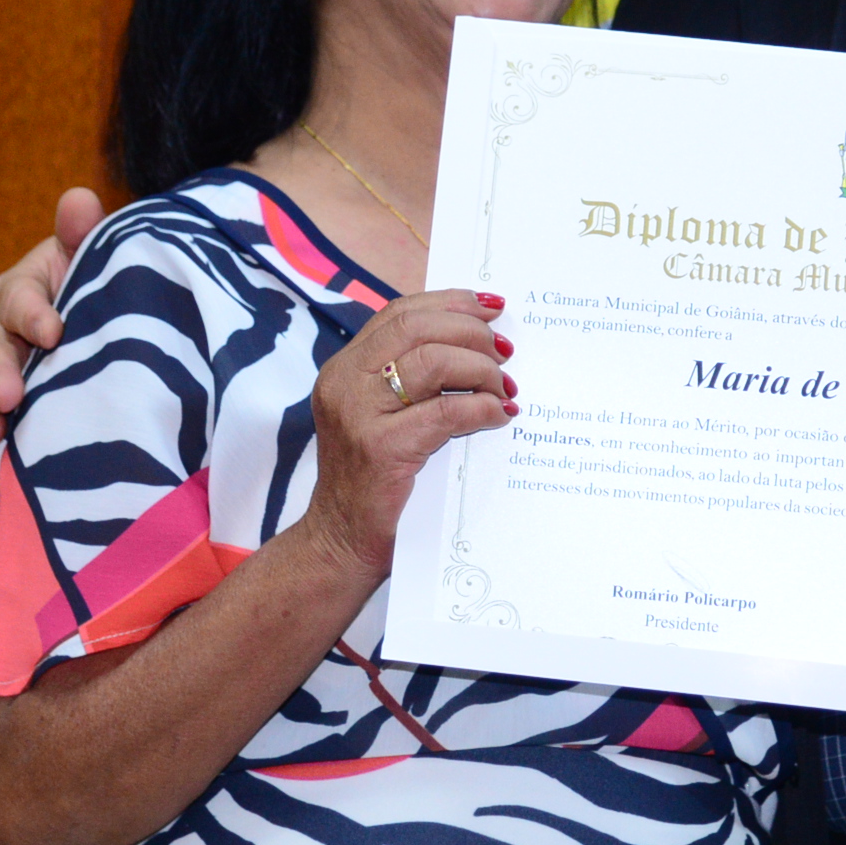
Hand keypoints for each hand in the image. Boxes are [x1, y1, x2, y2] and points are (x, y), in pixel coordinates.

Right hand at [0, 188, 105, 450]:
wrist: (131, 313)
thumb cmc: (110, 277)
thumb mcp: (100, 250)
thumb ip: (84, 231)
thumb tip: (78, 200)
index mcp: (25, 288)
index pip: (18, 299)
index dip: (33, 313)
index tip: (55, 331)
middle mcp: (11, 332)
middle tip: (10, 396)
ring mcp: (17, 371)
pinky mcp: (29, 404)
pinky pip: (8, 420)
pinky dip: (3, 437)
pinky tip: (1, 457)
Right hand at [295, 290, 517, 578]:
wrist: (340, 542)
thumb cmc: (374, 479)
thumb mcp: (384, 415)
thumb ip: (414, 378)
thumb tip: (482, 341)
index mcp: (345, 367)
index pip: (401, 312)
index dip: (452, 302)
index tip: (493, 307)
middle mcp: (344, 382)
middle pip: (417, 327)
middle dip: (471, 332)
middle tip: (505, 352)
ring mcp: (358, 414)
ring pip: (433, 361)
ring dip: (480, 369)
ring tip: (503, 388)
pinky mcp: (380, 449)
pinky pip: (445, 412)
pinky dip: (481, 408)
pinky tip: (499, 416)